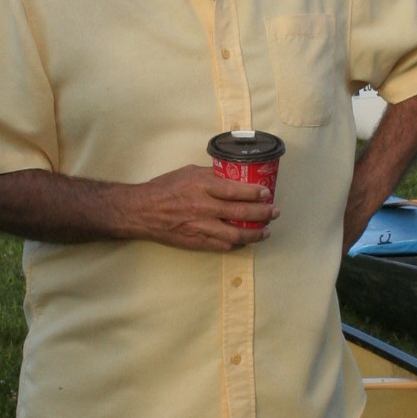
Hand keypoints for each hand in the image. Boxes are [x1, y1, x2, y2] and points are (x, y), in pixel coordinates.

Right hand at [126, 164, 278, 253]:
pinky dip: (238, 243)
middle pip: (241, 213)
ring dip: (255, 233)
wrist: (142, 211)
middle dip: (263, 213)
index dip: (255, 193)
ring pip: (236, 234)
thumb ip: (211, 175)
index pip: (235, 190)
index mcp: (202, 186)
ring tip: (266, 230)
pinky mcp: (197, 241)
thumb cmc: (164, 188)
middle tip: (274, 212)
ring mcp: (201, 226)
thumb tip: (231, 175)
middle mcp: (204, 207)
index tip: (267, 193)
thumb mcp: (188, 172)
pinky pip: (223, 245)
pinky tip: (247, 240)